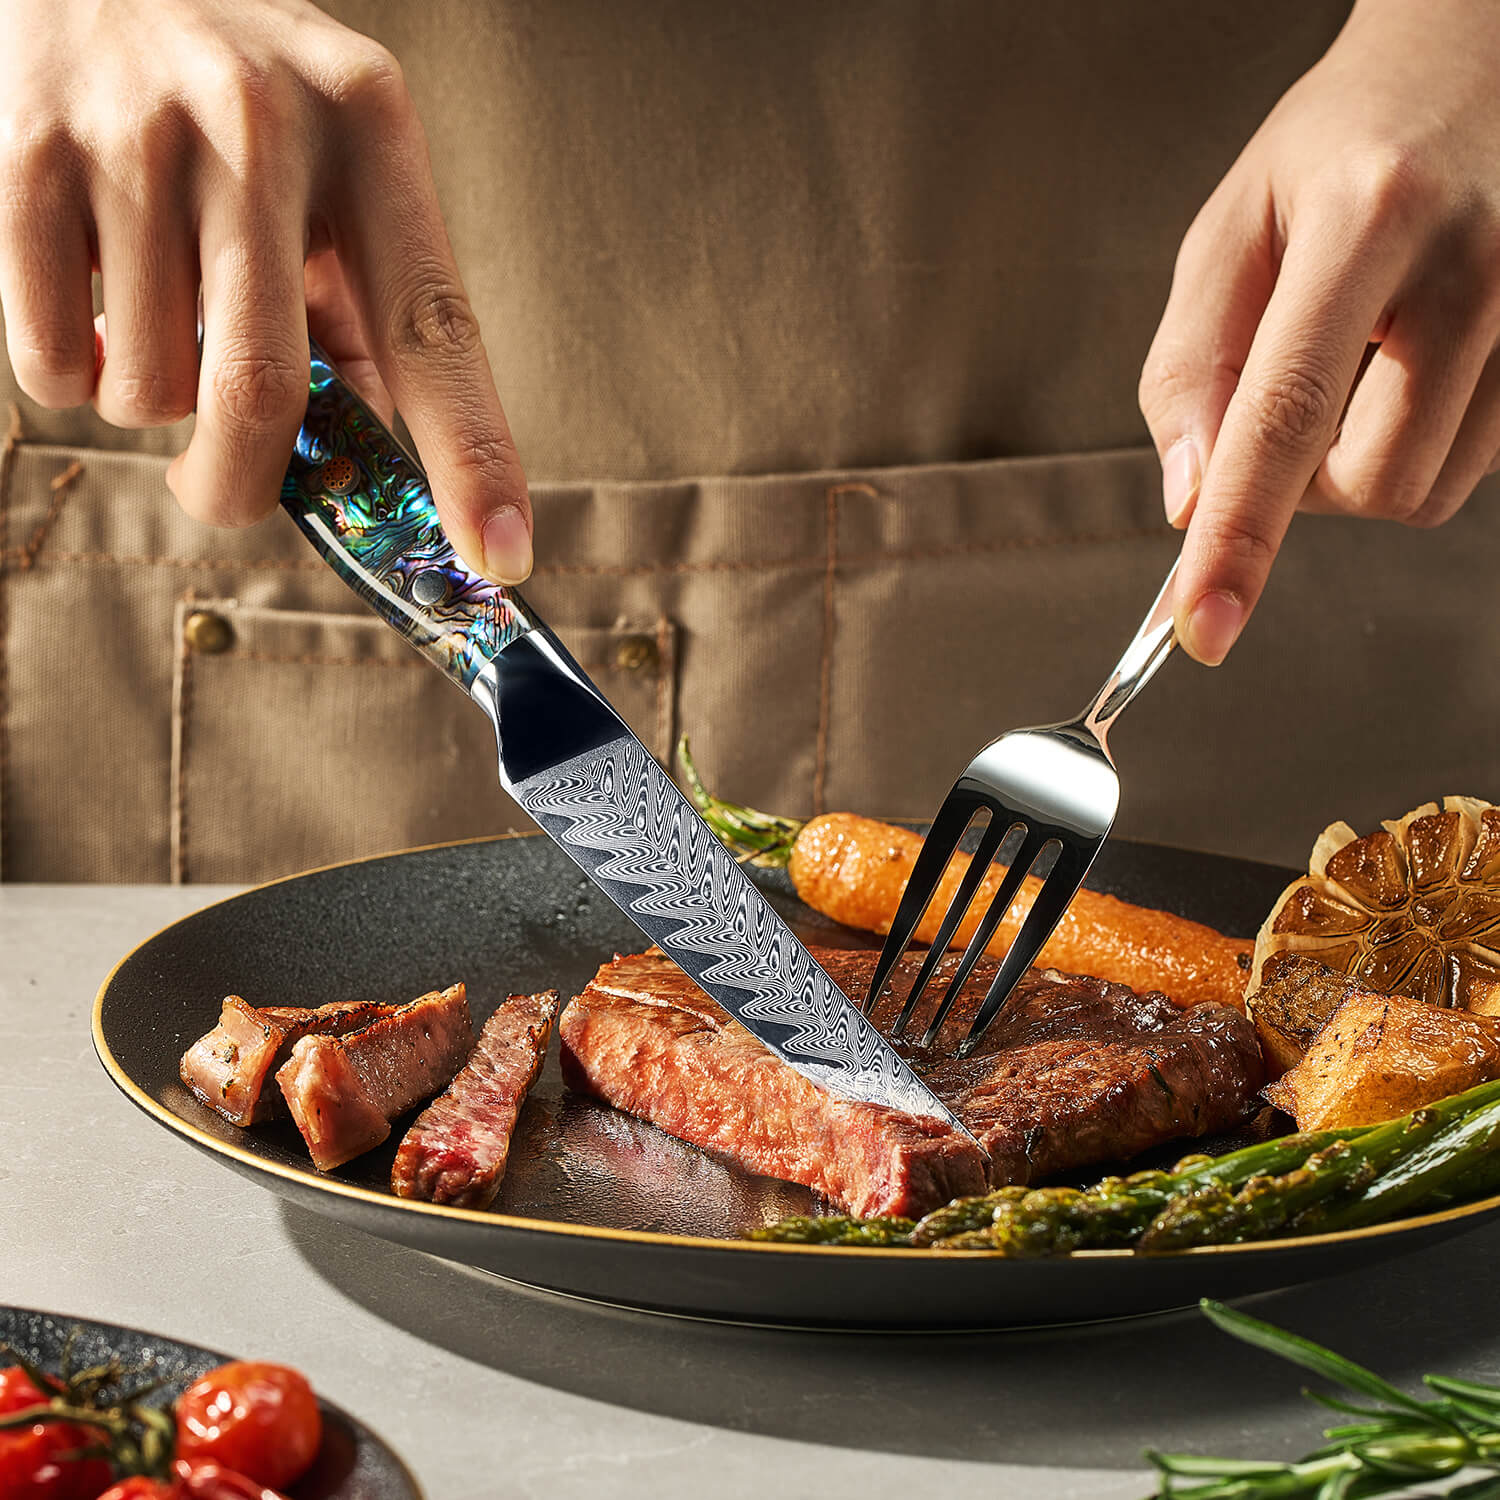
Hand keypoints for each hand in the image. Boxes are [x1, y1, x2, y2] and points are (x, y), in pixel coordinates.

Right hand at [0, 0, 531, 582]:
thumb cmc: (235, 91)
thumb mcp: (333, 161)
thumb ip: (360, 305)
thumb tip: (376, 458)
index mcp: (369, 132)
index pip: (433, 329)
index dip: (472, 458)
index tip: (501, 556)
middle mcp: (262, 127)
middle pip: (263, 394)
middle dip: (240, 485)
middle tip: (225, 489)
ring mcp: (137, 137)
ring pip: (148, 391)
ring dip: (150, 410)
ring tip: (152, 325)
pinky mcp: (25, 156)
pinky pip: (52, 361)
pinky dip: (72, 376)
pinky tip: (91, 303)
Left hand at [1139, 0, 1499, 663]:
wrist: (1474, 65)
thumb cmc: (1335, 148)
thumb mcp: (1229, 232)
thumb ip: (1190, 366)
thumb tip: (1186, 498)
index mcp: (1369, 220)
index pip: (1285, 418)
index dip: (1239, 537)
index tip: (1206, 626)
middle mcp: (1475, 267)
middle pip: (1370, 483)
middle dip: (1303, 485)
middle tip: (1286, 402)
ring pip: (1425, 490)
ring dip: (1358, 467)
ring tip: (1355, 363)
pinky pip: (1471, 464)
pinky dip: (1413, 445)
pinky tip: (1406, 364)